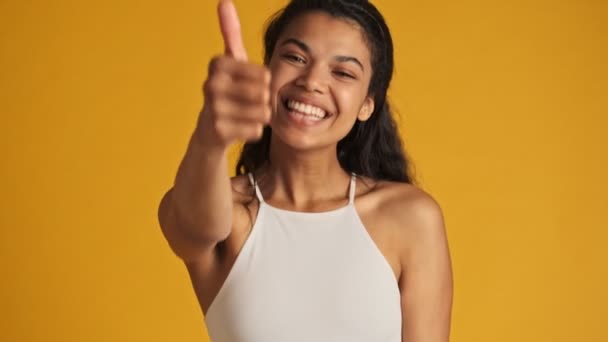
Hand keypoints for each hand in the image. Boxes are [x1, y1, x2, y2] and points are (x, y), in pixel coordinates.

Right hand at [196, 0, 271, 147]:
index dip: (264, 80)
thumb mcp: (231, 62)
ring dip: (260, 116)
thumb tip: (224, 0)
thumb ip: (230, 33)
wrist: (210, 132)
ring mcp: (213, 109)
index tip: (253, 82)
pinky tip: (239, 129)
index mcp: (217, 64)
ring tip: (245, 115)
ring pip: (262, 112)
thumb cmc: (228, 92)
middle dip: (263, 99)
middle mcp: (211, 84)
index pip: (263, 73)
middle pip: (264, 92)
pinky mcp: (218, 131)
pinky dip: (254, 131)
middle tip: (248, 102)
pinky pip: (256, 130)